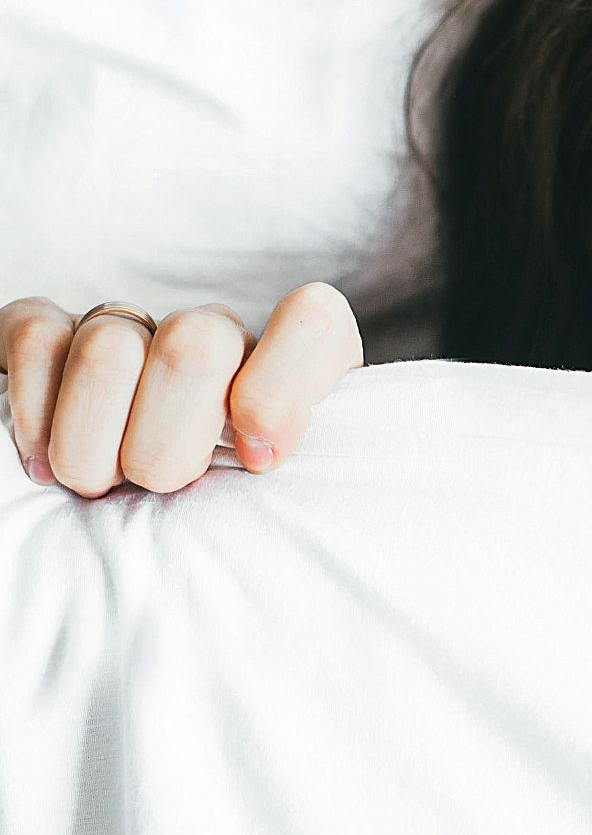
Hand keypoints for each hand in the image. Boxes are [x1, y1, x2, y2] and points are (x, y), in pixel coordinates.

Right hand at [2, 283, 363, 496]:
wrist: (138, 508)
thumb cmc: (229, 511)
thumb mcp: (283, 501)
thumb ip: (294, 474)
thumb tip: (261, 454)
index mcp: (291, 366)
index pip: (312, 323)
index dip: (279, 390)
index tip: (257, 460)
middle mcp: (215, 335)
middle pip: (195, 348)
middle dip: (167, 445)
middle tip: (160, 486)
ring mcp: (133, 328)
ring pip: (110, 349)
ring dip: (94, 444)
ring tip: (102, 484)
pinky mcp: (54, 333)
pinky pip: (37, 340)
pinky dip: (35, 414)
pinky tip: (44, 462)